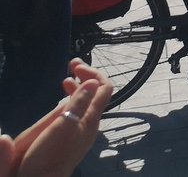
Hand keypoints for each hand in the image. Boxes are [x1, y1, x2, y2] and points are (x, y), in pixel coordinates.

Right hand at [0, 58, 111, 176]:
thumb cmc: (50, 155)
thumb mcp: (64, 125)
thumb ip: (79, 103)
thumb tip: (94, 81)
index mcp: (91, 118)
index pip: (104, 88)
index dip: (93, 72)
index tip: (75, 65)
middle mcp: (91, 123)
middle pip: (96, 93)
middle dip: (85, 76)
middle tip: (71, 64)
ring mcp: (83, 130)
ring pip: (85, 103)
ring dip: (77, 88)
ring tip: (66, 80)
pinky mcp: (73, 137)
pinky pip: (78, 112)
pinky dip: (71, 100)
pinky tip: (62, 101)